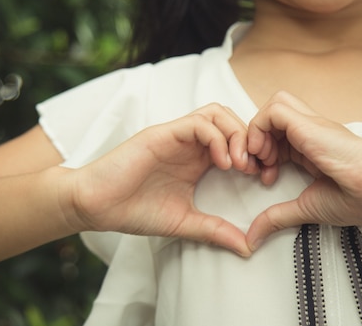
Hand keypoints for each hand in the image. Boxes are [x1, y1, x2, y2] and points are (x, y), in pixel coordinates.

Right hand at [65, 104, 258, 256]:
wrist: (98, 205)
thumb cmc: (135, 210)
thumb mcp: (184, 222)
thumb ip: (214, 230)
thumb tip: (247, 248)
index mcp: (197, 159)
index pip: (236, 140)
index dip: (255, 154)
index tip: (263, 178)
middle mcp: (190, 143)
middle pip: (232, 120)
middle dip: (251, 141)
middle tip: (257, 169)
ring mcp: (176, 136)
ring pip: (217, 113)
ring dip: (235, 134)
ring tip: (238, 164)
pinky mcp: (162, 134)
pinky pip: (198, 122)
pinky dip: (216, 137)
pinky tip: (220, 163)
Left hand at [245, 91, 361, 249]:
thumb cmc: (357, 198)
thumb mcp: (305, 208)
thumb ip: (277, 218)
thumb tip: (253, 238)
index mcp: (311, 148)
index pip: (276, 136)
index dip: (261, 154)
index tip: (264, 179)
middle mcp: (310, 132)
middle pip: (272, 118)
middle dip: (255, 141)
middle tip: (256, 167)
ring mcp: (310, 125)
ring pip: (273, 106)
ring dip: (257, 132)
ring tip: (263, 160)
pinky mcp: (309, 123)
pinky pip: (274, 110)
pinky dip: (260, 128)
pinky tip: (266, 154)